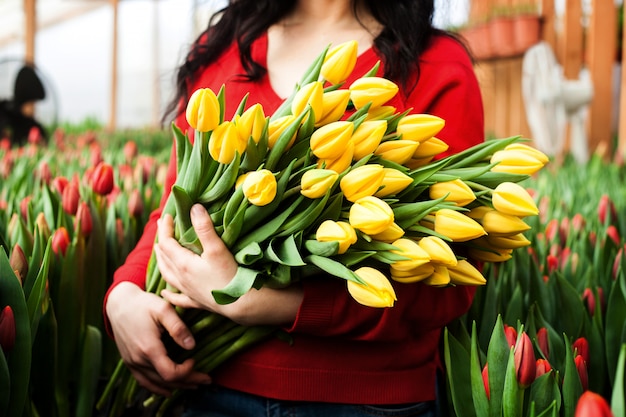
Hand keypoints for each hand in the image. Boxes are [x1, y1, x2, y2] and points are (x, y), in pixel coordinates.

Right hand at [105, 282, 210, 395]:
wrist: (119, 303)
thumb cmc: (142, 304)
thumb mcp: (164, 309)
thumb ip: (178, 328)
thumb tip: (191, 346)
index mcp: (148, 348)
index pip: (170, 373)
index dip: (187, 372)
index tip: (195, 359)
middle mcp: (138, 359)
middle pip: (166, 381)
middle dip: (188, 382)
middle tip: (206, 379)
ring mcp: (132, 362)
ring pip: (156, 384)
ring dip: (176, 387)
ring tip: (194, 385)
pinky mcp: (129, 362)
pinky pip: (144, 382)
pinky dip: (157, 388)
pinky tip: (168, 390)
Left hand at [157, 204, 303, 325]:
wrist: (239, 303)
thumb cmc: (228, 275)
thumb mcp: (216, 248)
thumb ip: (204, 228)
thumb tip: (194, 208)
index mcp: (183, 263)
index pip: (167, 242)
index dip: (165, 229)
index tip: (167, 217)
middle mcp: (181, 278)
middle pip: (164, 258)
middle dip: (162, 242)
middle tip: (162, 230)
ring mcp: (187, 291)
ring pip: (167, 275)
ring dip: (161, 262)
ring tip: (159, 254)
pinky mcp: (196, 301)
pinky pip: (177, 298)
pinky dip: (169, 295)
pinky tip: (165, 293)